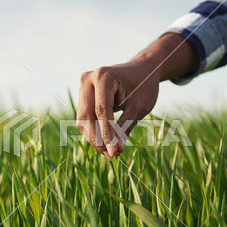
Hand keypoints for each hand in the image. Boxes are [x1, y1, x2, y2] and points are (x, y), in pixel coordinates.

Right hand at [76, 33, 198, 159]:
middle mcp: (88, 79)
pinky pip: (84, 119)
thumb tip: (114, 151)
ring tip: (111, 152)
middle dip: (98, 139)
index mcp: (104, 76)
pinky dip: (94, 133)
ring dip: (95, 139)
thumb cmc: (144, 86)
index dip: (107, 134)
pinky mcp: (83, 95)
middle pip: (87, 116)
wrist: (142, 70)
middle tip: (112, 156)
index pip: (101, 110)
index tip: (114, 153)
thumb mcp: (139, 107)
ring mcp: (83, 87)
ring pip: (83, 120)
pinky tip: (106, 144)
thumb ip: (125, 127)